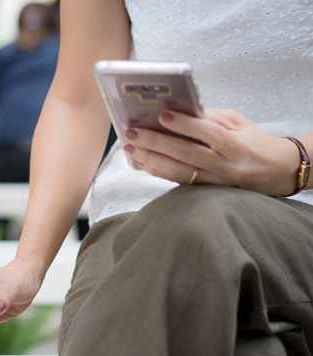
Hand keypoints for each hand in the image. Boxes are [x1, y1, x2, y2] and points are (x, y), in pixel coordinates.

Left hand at [123, 108, 300, 196]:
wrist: (278, 171)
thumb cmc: (254, 141)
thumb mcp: (238, 122)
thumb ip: (210, 118)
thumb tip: (179, 110)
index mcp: (235, 143)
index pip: (208, 133)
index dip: (184, 124)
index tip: (162, 114)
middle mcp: (224, 164)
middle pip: (186, 154)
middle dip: (156, 143)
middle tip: (132, 133)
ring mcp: (214, 180)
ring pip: (179, 172)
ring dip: (151, 160)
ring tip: (131, 149)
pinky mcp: (207, 191)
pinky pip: (180, 182)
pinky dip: (159, 172)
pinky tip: (143, 163)